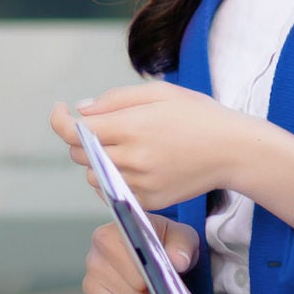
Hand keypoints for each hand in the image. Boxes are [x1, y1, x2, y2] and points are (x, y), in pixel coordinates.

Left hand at [49, 84, 246, 210]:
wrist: (233, 151)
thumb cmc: (197, 115)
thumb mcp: (158, 93)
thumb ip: (114, 100)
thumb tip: (82, 110)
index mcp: (130, 127)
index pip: (74, 131)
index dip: (59, 119)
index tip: (62, 110)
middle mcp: (131, 158)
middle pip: (79, 154)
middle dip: (83, 138)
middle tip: (106, 126)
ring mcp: (138, 184)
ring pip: (92, 175)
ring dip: (98, 160)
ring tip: (126, 146)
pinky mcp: (147, 201)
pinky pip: (112, 192)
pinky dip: (114, 178)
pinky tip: (137, 164)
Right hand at [81, 217, 199, 293]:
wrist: (151, 248)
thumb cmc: (164, 241)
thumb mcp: (182, 237)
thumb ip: (182, 247)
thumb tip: (178, 261)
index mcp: (118, 228)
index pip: (136, 263)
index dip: (153, 275)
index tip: (161, 274)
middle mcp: (98, 245)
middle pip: (133, 288)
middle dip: (150, 291)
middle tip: (156, 283)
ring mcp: (92, 268)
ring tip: (147, 289)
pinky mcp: (90, 288)